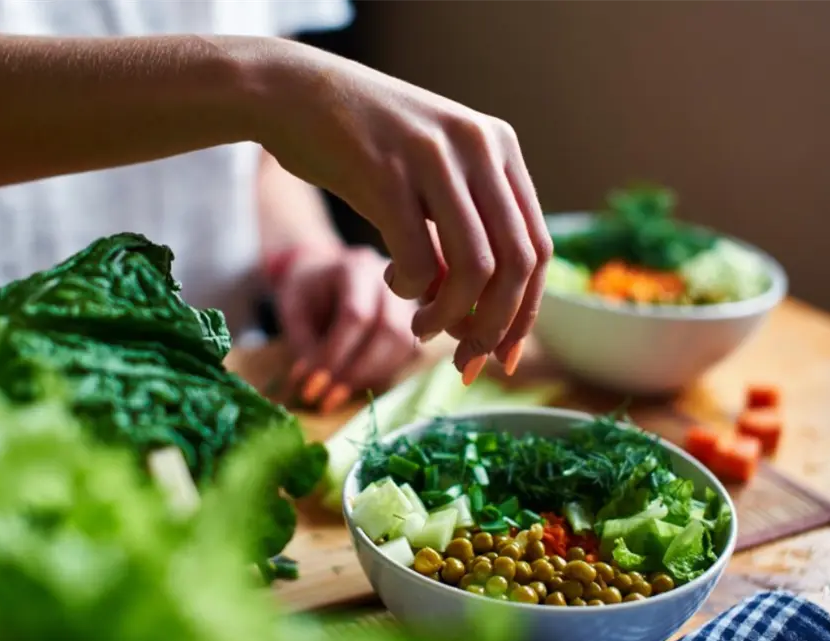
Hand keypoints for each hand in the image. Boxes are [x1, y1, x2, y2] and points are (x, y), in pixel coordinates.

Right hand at [250, 41, 549, 382]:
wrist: (292, 92)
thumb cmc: (360, 145)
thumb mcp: (429, 175)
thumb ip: (461, 231)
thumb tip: (483, 319)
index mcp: (498, 146)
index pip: (537, 246)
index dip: (525, 311)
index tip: (503, 354)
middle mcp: (477, 146)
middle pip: (516, 264)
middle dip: (495, 326)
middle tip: (465, 359)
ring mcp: (434, 156)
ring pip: (475, 268)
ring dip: (451, 318)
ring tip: (422, 328)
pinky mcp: (386, 172)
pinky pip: (418, 260)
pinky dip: (409, 290)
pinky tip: (390, 283)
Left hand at [272, 245, 419, 413]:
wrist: (324, 273)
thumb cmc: (306, 291)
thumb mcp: (293, 312)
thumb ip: (304, 345)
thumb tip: (314, 385)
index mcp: (355, 268)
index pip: (355, 315)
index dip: (335, 354)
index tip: (312, 384)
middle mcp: (389, 281)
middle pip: (388, 329)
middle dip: (357, 371)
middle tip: (327, 398)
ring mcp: (407, 300)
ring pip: (403, 344)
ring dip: (370, 377)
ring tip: (337, 394)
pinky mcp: (413, 321)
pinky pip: (407, 353)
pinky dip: (381, 373)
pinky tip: (355, 382)